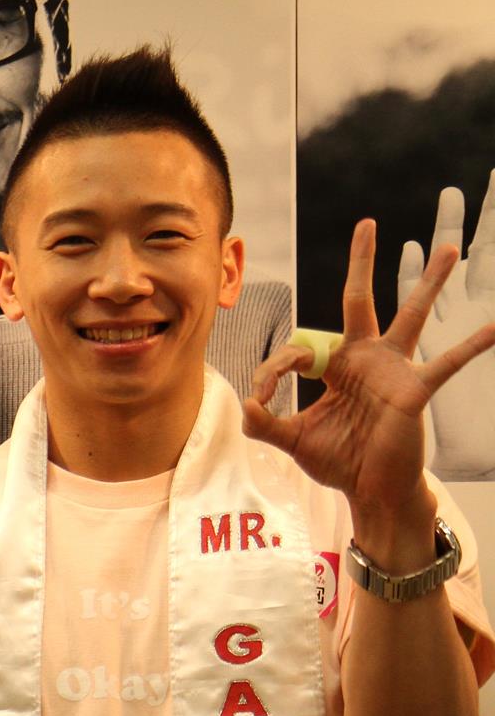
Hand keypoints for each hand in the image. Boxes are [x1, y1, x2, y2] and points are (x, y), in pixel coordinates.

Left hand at [243, 220, 494, 530]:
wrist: (369, 491)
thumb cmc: (337, 461)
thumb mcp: (292, 440)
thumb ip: (265, 424)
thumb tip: (246, 405)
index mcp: (334, 368)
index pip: (299, 350)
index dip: (271, 372)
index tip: (259, 399)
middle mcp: (365, 359)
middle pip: (361, 301)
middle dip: (362, 264)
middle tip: (366, 224)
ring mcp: (393, 370)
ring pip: (410, 316)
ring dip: (428, 283)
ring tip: (451, 249)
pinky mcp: (414, 390)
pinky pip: (446, 364)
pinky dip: (470, 346)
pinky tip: (494, 326)